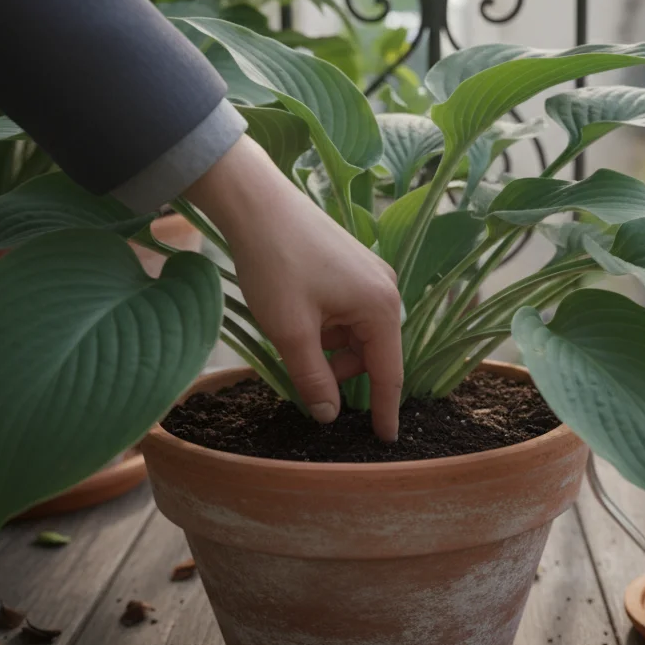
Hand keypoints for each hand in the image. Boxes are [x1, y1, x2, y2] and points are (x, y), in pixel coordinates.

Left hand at [184, 137, 402, 440]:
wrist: (256, 203)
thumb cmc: (276, 264)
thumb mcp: (291, 332)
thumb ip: (313, 379)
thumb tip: (328, 415)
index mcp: (381, 307)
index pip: (389, 373)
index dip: (384, 410)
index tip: (385, 441)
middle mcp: (385, 290)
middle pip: (370, 354)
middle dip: (339, 371)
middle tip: (299, 373)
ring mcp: (370, 276)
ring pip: (354, 335)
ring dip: (327, 348)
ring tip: (290, 337)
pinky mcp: (351, 267)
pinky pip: (346, 313)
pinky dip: (324, 327)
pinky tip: (295, 319)